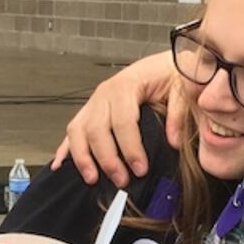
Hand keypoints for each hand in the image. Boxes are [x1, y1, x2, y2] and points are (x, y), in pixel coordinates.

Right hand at [52, 51, 175, 186]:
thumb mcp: (183, 87)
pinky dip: (66, 148)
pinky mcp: (91, 110)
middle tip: (122, 180)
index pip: (123, 121)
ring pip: (78, 131)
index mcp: (126, 85)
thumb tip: (172, 141)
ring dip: (83, 157)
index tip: (140, 169)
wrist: (167, 63)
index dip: (130, 148)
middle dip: (107, 159)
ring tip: (93, 178)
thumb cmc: (173, 73)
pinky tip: (60, 164)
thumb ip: (178, 113)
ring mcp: (95, 102)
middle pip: (96, 129)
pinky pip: (74, 130)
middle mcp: (105, 93)